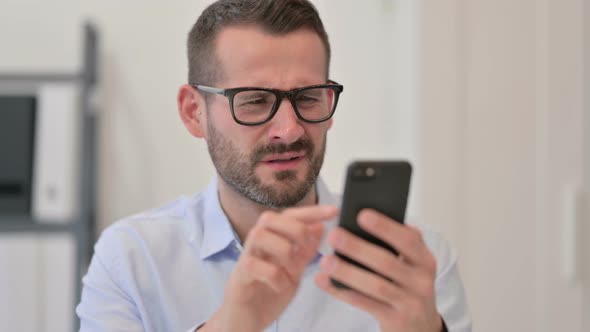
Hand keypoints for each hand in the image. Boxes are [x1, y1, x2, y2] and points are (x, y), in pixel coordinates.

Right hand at [204, 205, 337, 331]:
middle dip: (296, 229)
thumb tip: (320, 226)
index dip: (312, 211)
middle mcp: (256, 242)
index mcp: (272, 237)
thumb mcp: (295, 269)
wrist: (247, 318)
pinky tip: (281, 286)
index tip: (334, 211)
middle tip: (307, 250)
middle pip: (271, 217)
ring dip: (284, 252)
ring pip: (260, 235)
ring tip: (293, 271)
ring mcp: (246, 256)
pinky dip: (275, 276)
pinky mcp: (239, 275)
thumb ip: (306, 250)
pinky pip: (255, 265)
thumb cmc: (270, 290)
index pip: (290, 215)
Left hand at [315, 209, 442, 331]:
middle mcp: (421, 280)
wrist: (420, 326)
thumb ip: (394, 247)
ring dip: (348, 272)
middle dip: (358, 248)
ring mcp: (410, 302)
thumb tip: (358, 223)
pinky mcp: (396, 320)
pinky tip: (324, 281)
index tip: (362, 214)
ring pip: (376, 285)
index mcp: (424, 260)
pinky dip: (342, 292)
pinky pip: (365, 304)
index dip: (385, 226)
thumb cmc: (406, 286)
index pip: (408, 239)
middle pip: (387, 262)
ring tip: (325, 261)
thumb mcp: (410, 265)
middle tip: (334, 235)